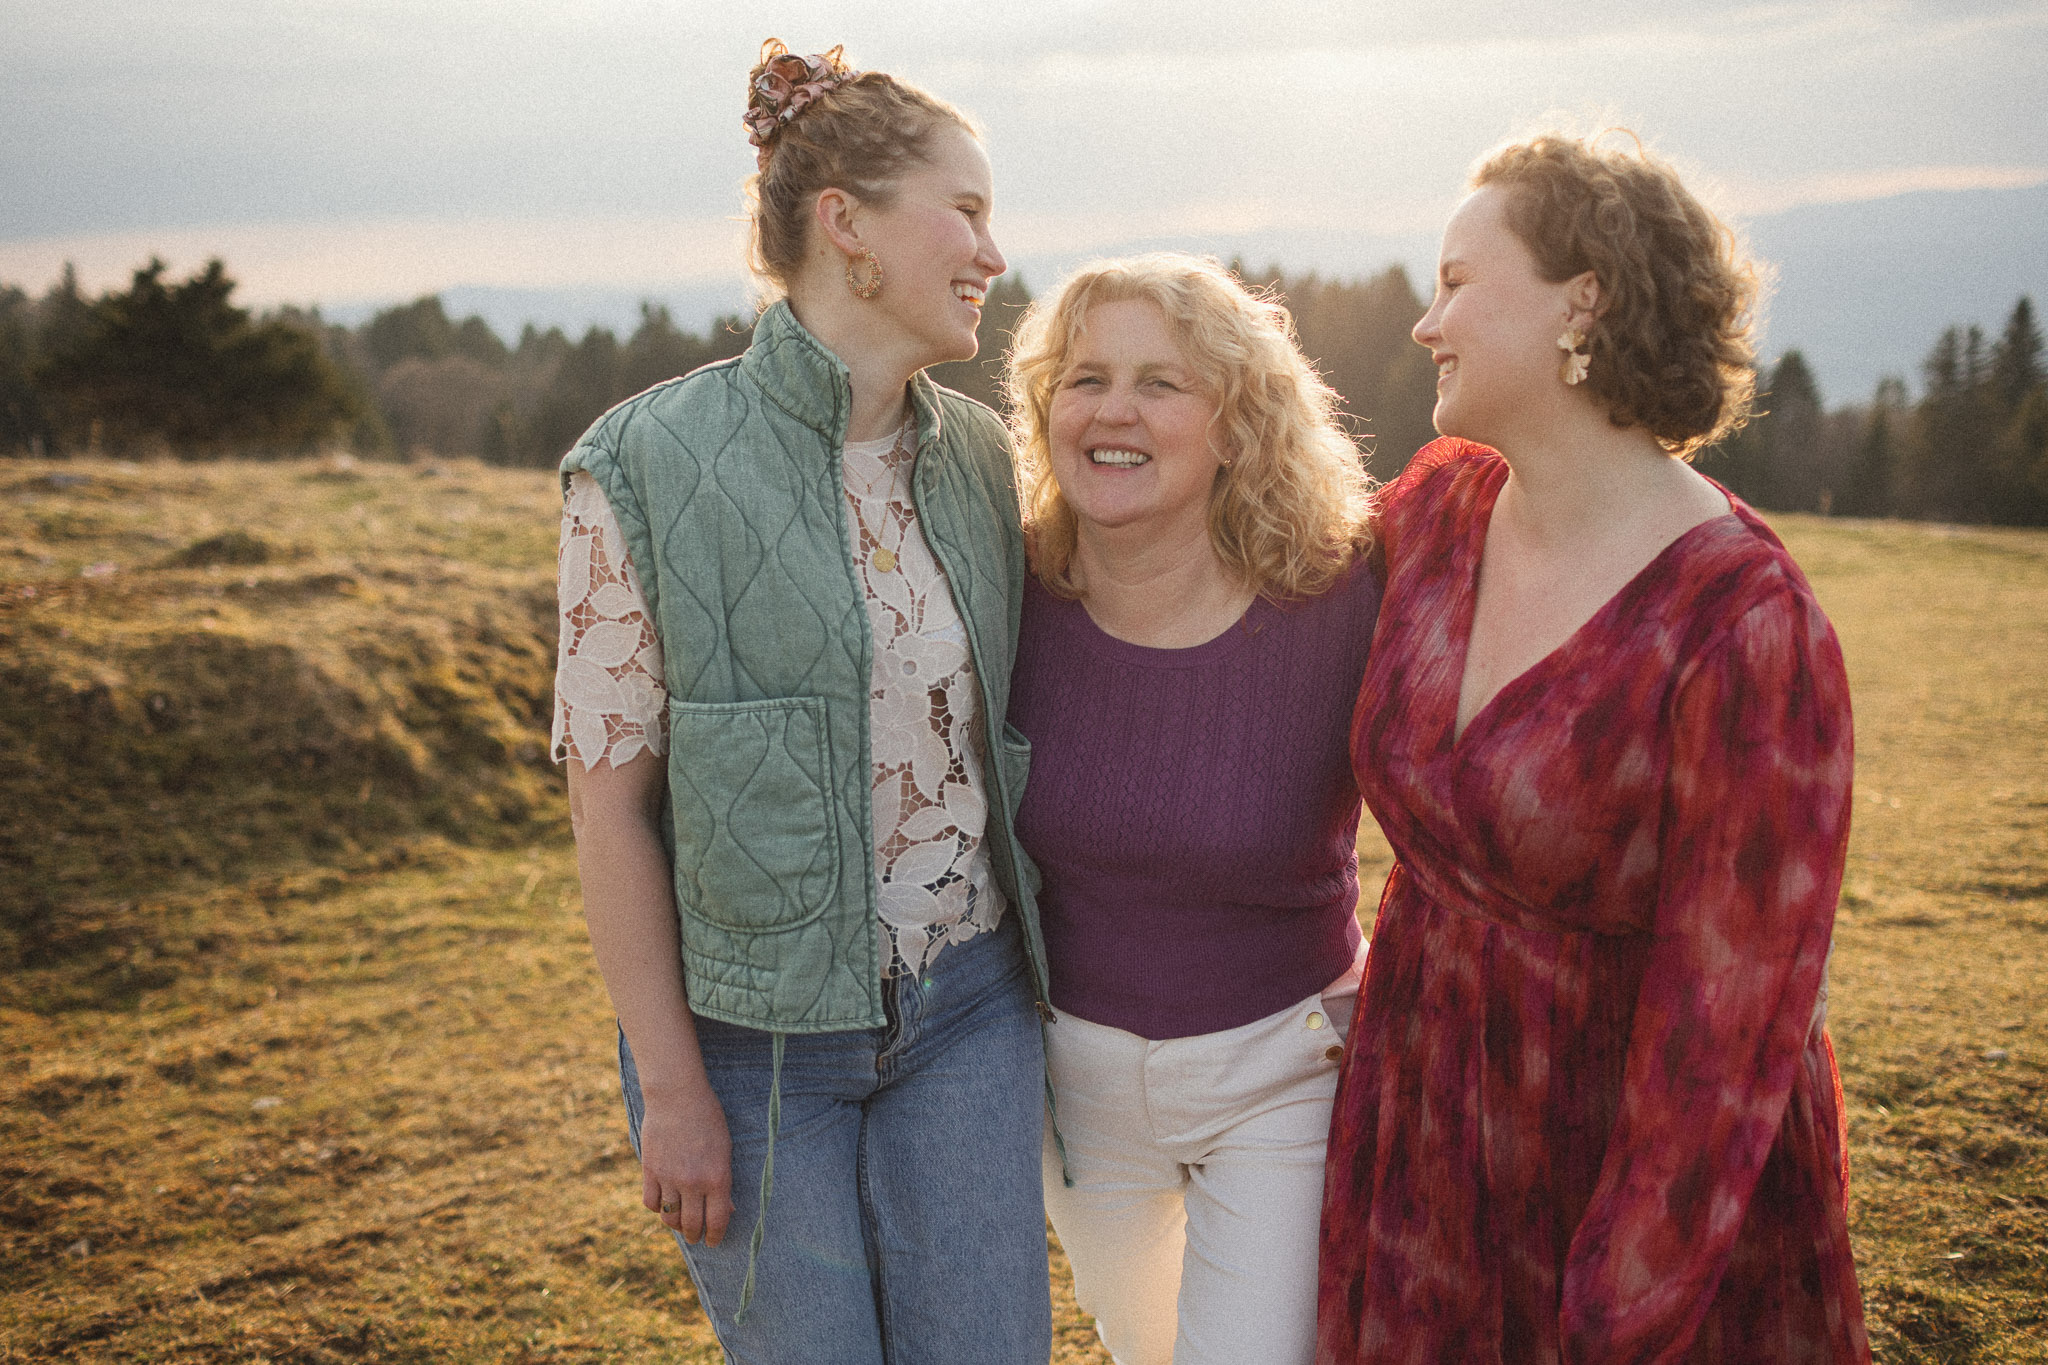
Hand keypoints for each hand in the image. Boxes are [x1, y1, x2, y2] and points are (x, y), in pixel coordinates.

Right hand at [639, 1080, 734, 1244]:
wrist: (677, 1096)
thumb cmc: (708, 1119)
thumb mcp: (725, 1149)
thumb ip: (723, 1181)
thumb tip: (726, 1209)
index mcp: (717, 1178)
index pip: (716, 1221)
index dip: (715, 1236)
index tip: (713, 1242)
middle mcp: (693, 1182)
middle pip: (692, 1224)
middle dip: (695, 1235)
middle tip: (697, 1237)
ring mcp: (669, 1177)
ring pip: (669, 1217)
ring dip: (676, 1226)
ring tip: (681, 1224)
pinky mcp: (650, 1170)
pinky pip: (651, 1202)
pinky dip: (657, 1207)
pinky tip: (663, 1204)